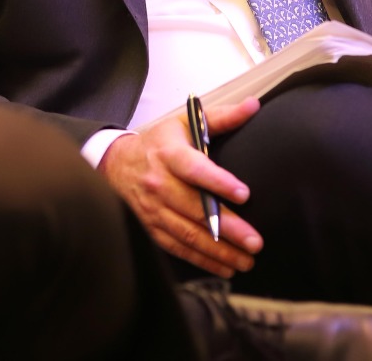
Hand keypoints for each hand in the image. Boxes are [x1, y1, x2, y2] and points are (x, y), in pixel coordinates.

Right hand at [98, 97, 260, 276]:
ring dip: (219, 250)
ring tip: (247, 259)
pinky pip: (178, 247)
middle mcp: (159, 183)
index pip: (194, 168)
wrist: (116, 164)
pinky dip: (202, 260)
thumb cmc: (158, 144)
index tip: (244, 194)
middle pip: (194, 208)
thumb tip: (253, 106)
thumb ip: (220, 118)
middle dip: (227, 227)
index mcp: (168, 153)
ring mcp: (153, 208)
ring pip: (188, 233)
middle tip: (255, 240)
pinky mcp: (152, 227)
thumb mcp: (184, 124)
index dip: (218, 181)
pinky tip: (226, 266)